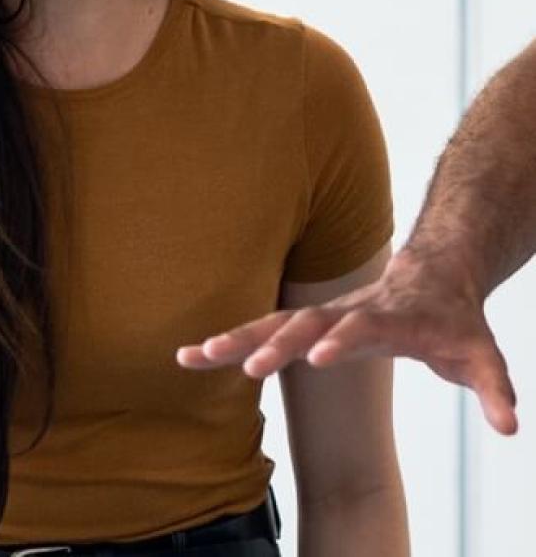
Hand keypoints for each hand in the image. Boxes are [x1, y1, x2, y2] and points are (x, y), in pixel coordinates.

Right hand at [175, 248, 518, 434]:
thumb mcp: (481, 353)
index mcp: (388, 317)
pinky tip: (193, 355)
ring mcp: (322, 314)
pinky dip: (229, 340)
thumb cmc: (454, 318)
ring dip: (235, 340)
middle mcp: (347, 312)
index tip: (316, 358)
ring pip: (272, 323)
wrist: (434, 272)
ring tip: (194, 356)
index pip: (361, 328)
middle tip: (243, 367)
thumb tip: (510, 426)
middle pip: (304, 325)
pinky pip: (262, 329)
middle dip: (273, 345)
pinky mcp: (305, 322)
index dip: (340, 341)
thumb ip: (494, 388)